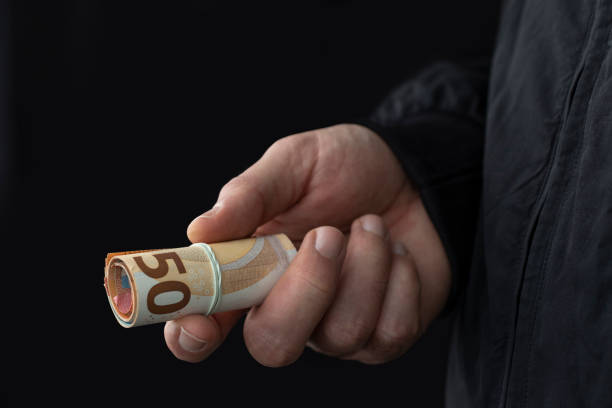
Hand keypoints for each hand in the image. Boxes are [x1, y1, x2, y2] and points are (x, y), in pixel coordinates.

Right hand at [164, 124, 450, 364]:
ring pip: (341, 335)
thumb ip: (250, 195)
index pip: (204, 323)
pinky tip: (397, 251)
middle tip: (328, 234)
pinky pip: (391, 332)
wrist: (413, 175)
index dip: (192, 334)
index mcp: (249, 271)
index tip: (202, 324)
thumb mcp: (295, 162)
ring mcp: (336, 329)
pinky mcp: (384, 336)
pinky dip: (399, 280)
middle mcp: (287, 308)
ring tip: (371, 224)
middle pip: (273, 346)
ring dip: (365, 267)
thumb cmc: (344, 168)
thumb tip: (198, 230)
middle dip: (306, 290)